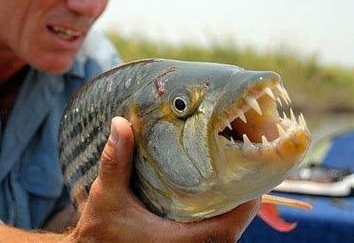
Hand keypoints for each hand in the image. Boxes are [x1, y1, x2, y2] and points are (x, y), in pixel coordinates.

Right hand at [69, 116, 260, 241]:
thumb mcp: (107, 198)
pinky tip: (205, 175)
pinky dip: (217, 199)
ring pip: (230, 216)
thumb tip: (120, 123)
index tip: (247, 151)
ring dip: (229, 187)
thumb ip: (115, 163)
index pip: (243, 211)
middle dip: (239, 176)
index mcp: (195, 240)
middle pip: (240, 209)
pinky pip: (217, 220)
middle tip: (232, 141)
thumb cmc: (102, 236)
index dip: (251, 180)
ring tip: (222, 152)